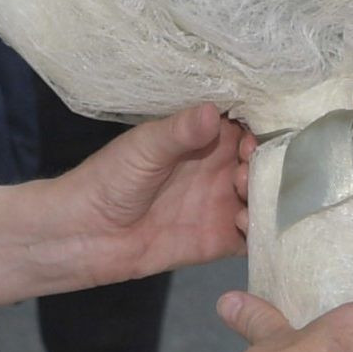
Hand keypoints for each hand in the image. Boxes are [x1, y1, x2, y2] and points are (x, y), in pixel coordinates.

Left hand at [65, 105, 252, 281]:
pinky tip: (241, 224)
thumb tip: (213, 112)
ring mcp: (222, 204)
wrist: (83, 234)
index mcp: (205, 138)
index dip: (261, 127)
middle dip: (268, 164)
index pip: (248, 126)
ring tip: (240, 193)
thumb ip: (179, 132)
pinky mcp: (219, 239)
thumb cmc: (108, 179)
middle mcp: (220, 169)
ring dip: (265, 196)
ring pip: (264, 199)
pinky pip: (253, 236)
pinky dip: (260, 231)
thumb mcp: (144, 148)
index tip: (258, 133)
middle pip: (265, 163)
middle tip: (247, 168)